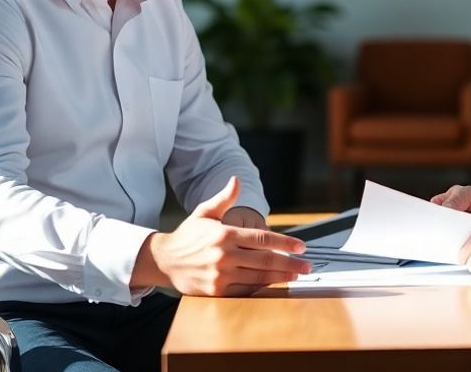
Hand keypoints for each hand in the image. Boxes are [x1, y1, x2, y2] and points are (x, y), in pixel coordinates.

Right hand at [135, 177, 310, 295]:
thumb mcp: (205, 212)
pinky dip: (262, 288)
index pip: (262, 239)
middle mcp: (224, 255)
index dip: (285, 243)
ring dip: (280, 277)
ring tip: (296, 275)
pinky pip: (245, 290)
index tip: (301, 246)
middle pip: (265, 260)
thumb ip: (224, 198)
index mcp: (224, 234)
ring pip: (258, 277)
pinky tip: (274, 284)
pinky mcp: (217, 290)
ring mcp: (221, 274)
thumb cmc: (188, 235)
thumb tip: (236, 180)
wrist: (164, 260)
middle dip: (290, 263)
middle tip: (306, 265)